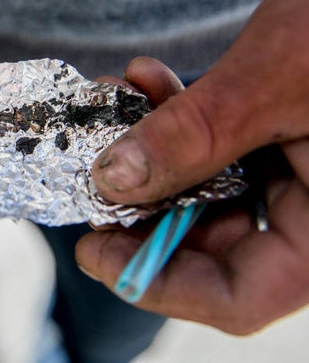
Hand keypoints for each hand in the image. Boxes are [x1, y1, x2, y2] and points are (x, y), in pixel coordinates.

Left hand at [77, 0, 308, 333]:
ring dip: (147, 152)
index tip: (93, 249)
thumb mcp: (275, 79)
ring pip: (196, 193)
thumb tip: (114, 180)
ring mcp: (289, 180)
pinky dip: (172, 120)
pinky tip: (148, 82)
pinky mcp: (271, 145)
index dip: (155, 282)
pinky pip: (208, 150)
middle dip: (139, 204)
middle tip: (89, 173)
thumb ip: (195, 135)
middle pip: (205, 246)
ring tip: (118, 105)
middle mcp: (307, 215)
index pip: (236, 297)